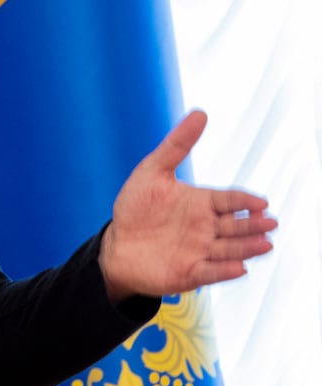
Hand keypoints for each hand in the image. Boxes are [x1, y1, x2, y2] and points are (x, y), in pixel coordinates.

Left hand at [100, 110, 275, 301]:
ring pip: (229, 249)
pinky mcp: (190, 273)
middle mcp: (206, 227)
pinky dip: (224, 271)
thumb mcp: (152, 171)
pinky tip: (239, 268)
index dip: (244, 202)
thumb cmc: (135, 207)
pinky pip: (210, 272)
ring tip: (264, 245)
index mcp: (201, 203)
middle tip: (270, 223)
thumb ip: (177, 144)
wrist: (116, 244)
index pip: (229, 201)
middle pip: (235, 226)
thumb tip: (200, 113)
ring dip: (247, 248)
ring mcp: (200, 251)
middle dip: (253, 225)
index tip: (260, 202)